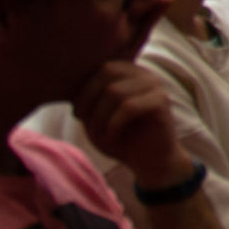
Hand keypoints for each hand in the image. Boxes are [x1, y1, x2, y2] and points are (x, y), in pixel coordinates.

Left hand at [75, 60, 189, 193]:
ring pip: (115, 91)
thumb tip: (67, 85)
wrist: (149, 161)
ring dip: (100, 116)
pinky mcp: (161, 102)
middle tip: (85, 122)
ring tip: (99, 134)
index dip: (83, 89)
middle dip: (90, 99)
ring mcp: (155, 86)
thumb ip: (87, 98)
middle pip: (108, 72)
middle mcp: (143, 73)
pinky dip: (113, 124)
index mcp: (128, 73)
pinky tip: (111, 137)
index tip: (78, 114)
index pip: (101, 66)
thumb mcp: (96, 117)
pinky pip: (129, 107)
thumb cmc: (119, 138)